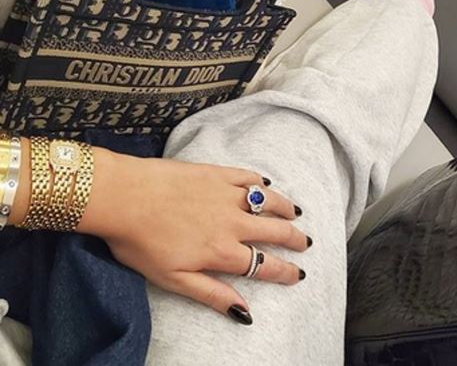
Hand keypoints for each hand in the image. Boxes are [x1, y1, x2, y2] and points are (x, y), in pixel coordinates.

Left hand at [78, 148, 310, 324]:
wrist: (121, 196)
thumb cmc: (140, 241)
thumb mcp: (173, 279)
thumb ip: (212, 293)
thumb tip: (244, 312)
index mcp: (222, 251)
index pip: (264, 264)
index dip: (285, 271)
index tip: (298, 274)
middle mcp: (232, 222)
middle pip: (274, 231)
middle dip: (294, 239)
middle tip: (305, 242)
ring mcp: (225, 194)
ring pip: (267, 202)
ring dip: (285, 209)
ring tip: (296, 214)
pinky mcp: (215, 173)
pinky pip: (247, 177)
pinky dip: (261, 182)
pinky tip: (266, 184)